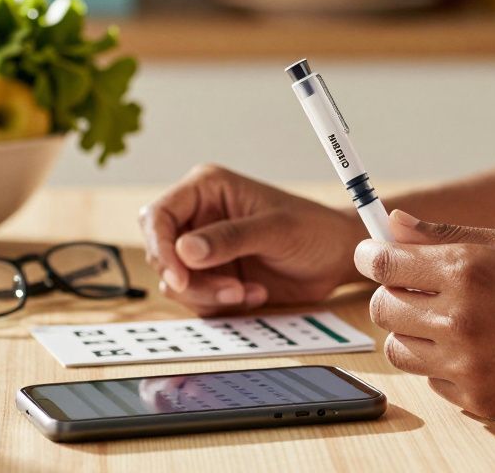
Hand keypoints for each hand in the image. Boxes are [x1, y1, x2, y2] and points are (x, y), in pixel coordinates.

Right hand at [139, 164, 367, 314]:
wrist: (336, 257)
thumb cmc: (313, 229)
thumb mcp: (276, 230)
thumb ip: (230, 238)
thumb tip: (184, 250)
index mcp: (207, 189)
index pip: (158, 215)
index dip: (161, 247)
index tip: (180, 276)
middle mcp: (199, 218)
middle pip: (160, 252)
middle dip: (188, 279)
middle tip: (229, 290)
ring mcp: (204, 250)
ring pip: (176, 281)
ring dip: (208, 295)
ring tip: (248, 292)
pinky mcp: (213, 277)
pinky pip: (196, 299)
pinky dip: (220, 304)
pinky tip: (254, 293)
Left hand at [354, 210, 494, 420]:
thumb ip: (451, 233)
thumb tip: (394, 222)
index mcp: (470, 270)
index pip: (385, 263)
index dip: (372, 255)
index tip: (373, 254)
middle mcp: (462, 321)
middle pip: (383, 309)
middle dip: (392, 293)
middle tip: (419, 286)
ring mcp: (470, 367)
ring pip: (400, 349)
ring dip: (413, 332)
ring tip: (452, 319)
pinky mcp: (482, 403)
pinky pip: (434, 381)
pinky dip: (444, 364)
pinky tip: (482, 348)